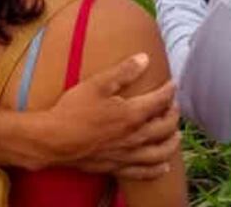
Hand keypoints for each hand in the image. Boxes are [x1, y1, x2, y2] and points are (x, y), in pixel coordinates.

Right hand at [36, 54, 178, 170]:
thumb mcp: (97, 84)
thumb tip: (144, 58)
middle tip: (173, 106)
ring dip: (171, 143)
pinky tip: (163, 166)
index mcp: (132, 114)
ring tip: (176, 135)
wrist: (54, 140)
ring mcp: (127, 154)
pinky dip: (157, 169)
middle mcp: (135, 137)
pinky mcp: (117, 167)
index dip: (169, 91)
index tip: (172, 84)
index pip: (160, 101)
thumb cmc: (73, 110)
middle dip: (173, 115)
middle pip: (164, 127)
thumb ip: (123, 71)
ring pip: (160, 152)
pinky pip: (144, 172)